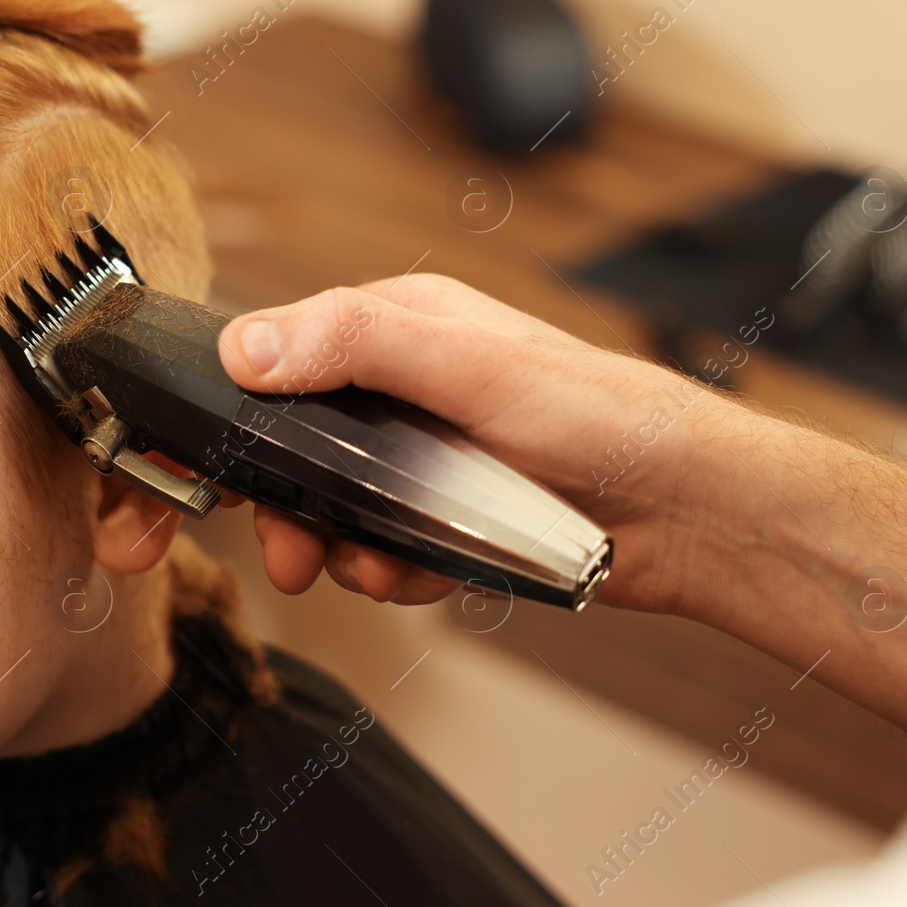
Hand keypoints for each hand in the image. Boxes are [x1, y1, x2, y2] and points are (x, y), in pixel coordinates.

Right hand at [216, 274, 750, 611]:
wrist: (688, 510)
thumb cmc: (602, 414)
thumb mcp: (470, 365)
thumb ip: (357, 343)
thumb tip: (247, 347)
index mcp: (400, 328)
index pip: (284, 359)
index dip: (241, 419)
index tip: (217, 475)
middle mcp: (406, 389)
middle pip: (299, 450)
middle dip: (289, 510)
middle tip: (292, 558)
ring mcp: (427, 458)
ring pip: (338, 510)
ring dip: (344, 550)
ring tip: (376, 569)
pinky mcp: (449, 517)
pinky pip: (387, 551)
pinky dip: (391, 574)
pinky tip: (417, 579)